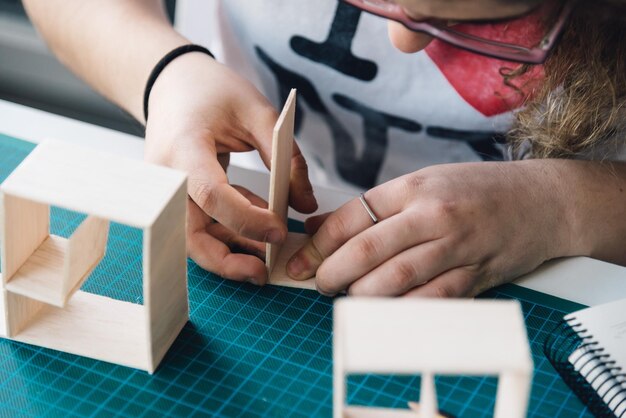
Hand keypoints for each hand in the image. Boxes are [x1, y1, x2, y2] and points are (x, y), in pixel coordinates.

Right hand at [145, 52, 316, 283]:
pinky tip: (260, 219)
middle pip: (190, 234)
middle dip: (226, 260)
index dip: (247, 220)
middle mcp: (167, 177)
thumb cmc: (211, 90)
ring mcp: (167, 190)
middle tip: (263, 272)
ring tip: (272, 245)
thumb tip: (307, 205)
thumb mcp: (257, 111)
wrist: (171, 83)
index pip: (212, 196)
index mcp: (184, 147)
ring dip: (233, 247)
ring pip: (195, 237)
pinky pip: (202, 222)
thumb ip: (286, 158)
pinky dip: (231, 227)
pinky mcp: (176, 197)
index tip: (281, 231)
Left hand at [286, 161, 571, 296]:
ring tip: (348, 298)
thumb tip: (321, 224)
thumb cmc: (477, 190)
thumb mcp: (424, 183)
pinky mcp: (475, 276)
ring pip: (395, 279)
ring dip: (362, 296)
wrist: (541, 201)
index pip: (353, 216)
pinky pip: (430, 301)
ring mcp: (456, 247)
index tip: (303, 260)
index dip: (320, 243)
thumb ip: (374, 207)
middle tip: (319, 284)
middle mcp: (432, 215)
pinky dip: (401, 311)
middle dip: (333, 273)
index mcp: (414, 187)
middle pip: (368, 250)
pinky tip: (385, 313)